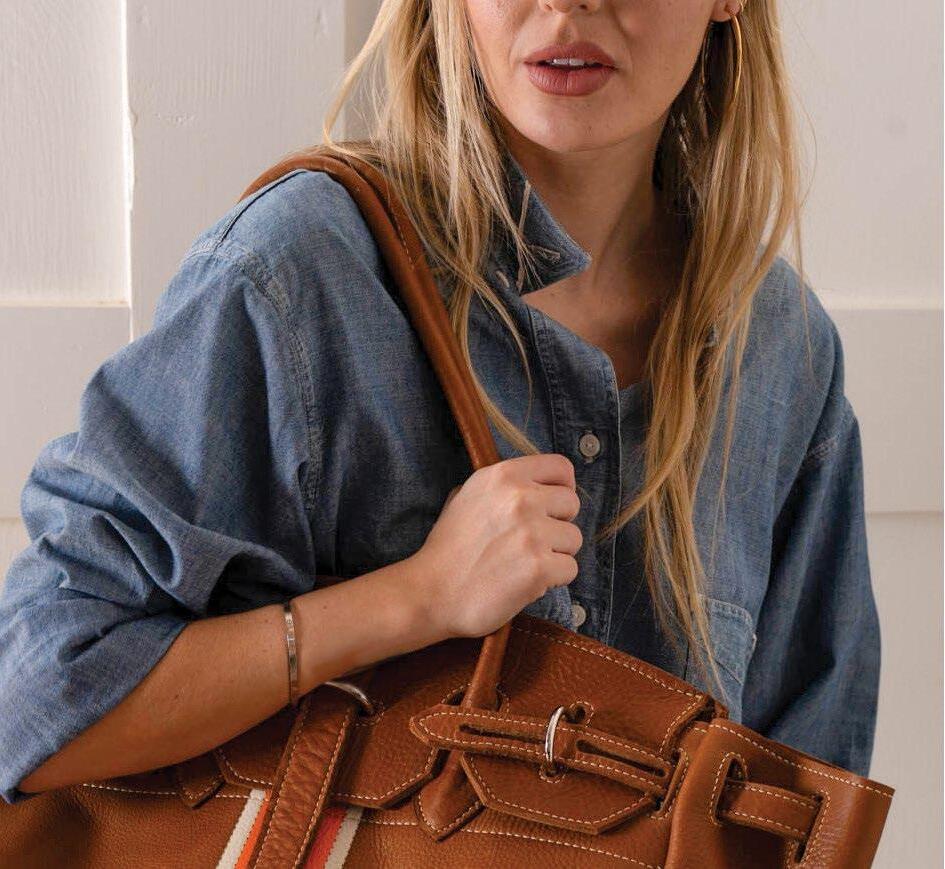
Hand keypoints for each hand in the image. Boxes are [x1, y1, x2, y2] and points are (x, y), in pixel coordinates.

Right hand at [410, 453, 582, 638]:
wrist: (431, 592)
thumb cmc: (449, 548)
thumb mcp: (467, 495)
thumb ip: (505, 486)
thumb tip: (539, 486)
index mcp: (504, 475)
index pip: (561, 467)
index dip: (563, 487)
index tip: (553, 506)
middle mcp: (520, 498)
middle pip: (572, 503)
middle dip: (558, 524)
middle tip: (532, 542)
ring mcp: (531, 532)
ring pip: (574, 539)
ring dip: (555, 554)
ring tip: (523, 563)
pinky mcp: (539, 567)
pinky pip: (570, 569)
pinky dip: (552, 580)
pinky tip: (524, 581)